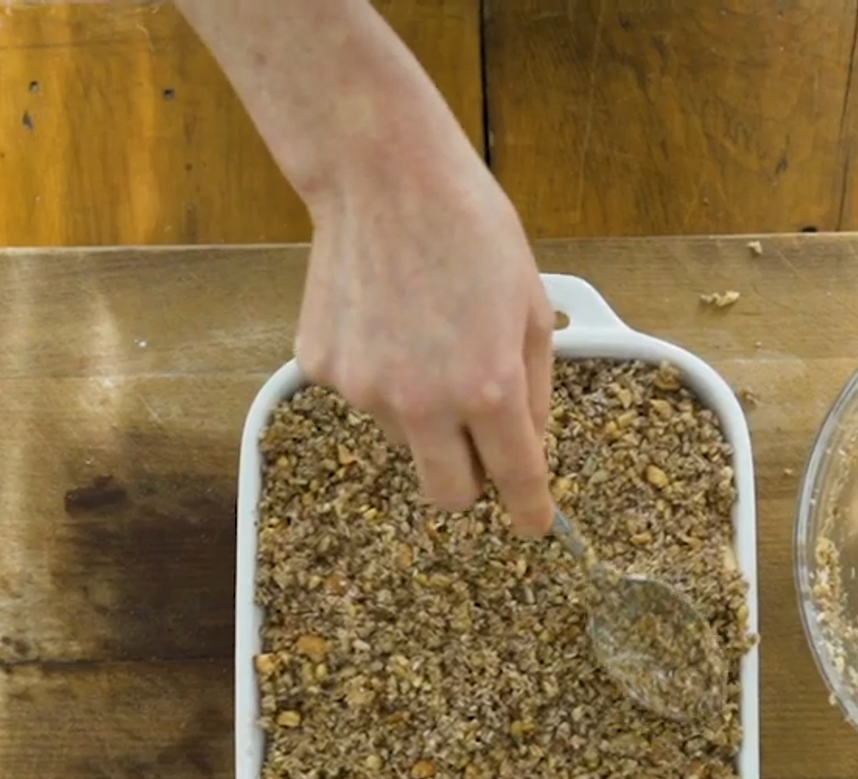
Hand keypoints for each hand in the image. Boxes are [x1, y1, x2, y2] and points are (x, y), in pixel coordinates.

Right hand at [295, 135, 554, 534]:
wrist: (382, 175)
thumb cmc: (470, 229)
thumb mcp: (531, 307)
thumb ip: (534, 389)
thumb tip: (528, 443)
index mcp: (489, 389)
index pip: (516, 480)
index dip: (530, 511)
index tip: (533, 523)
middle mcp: (424, 403)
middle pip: (448, 494)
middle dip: (470, 481)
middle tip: (478, 442)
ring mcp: (365, 391)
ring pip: (406, 440)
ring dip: (424, 415)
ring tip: (426, 338)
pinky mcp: (323, 371)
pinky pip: (363, 399)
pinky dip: (381, 378)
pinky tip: (386, 322)